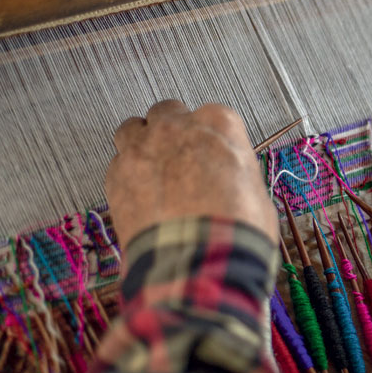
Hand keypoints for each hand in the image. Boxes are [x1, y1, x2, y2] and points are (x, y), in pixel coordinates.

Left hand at [106, 100, 277, 250]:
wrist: (200, 259)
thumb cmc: (235, 228)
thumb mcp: (255, 191)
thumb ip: (234, 172)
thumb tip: (228, 181)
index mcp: (218, 124)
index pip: (211, 116)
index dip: (210, 139)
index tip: (211, 156)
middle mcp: (177, 127)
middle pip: (167, 113)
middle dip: (172, 132)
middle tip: (179, 159)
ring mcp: (142, 148)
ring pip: (132, 128)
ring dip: (142, 144)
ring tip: (153, 171)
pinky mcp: (116, 175)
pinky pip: (117, 164)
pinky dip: (127, 176)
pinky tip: (141, 198)